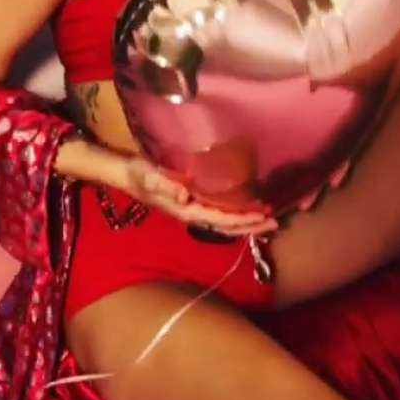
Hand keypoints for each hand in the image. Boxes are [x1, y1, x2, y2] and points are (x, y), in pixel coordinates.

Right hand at [118, 156, 278, 236]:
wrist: (124, 174)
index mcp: (185, 210)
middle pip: (226, 226)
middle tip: (275, 222)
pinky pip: (218, 211)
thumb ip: (165, 186)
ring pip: (224, 221)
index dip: (241, 220)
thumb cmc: (137, 173)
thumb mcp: (148, 176)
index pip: (219, 219)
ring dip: (245, 221)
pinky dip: (234, 212)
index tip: (262, 216)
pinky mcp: (191, 201)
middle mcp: (191, 213)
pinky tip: (246, 206)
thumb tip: (185, 196)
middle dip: (250, 226)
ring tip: (267, 216)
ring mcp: (192, 209)